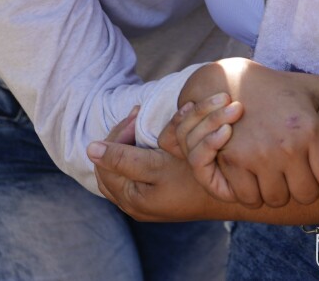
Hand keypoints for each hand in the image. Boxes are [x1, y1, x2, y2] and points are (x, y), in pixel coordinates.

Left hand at [89, 129, 229, 222]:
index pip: (105, 161)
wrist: (229, 195)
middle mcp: (134, 205)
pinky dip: (136, 155)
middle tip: (136, 116)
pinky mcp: (157, 199)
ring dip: (127, 145)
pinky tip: (150, 141)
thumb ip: (123, 158)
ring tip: (141, 125)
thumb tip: (90, 149)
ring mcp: (145, 203)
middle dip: (119, 138)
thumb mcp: (157, 165)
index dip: (117, 134)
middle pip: (109, 167)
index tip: (136, 113)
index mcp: (130, 199)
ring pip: (122, 170)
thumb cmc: (194, 178)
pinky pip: (134, 175)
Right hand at [174, 59, 318, 207]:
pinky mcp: (233, 162)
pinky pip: (250, 198)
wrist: (232, 80)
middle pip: (306, 195)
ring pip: (278, 199)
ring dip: (280, 193)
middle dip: (306, 189)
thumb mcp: (313, 86)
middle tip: (301, 179)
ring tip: (280, 180)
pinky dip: (254, 195)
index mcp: (310, 130)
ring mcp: (259, 156)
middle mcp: (287, 146)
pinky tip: (258, 182)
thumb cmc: (278, 87)